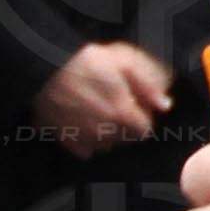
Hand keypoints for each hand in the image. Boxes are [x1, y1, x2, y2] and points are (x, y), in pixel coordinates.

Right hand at [33, 39, 172, 159]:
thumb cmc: (85, 62)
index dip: (140, 116)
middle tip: (111, 102)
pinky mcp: (67, 141)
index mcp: (122, 113)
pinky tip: (81, 120)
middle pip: (125, 137)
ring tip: (96, 109)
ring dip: (106, 132)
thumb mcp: (122, 63)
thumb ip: (147, 86)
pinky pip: (85, 149)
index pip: (143, 129)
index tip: (132, 104)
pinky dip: (86, 139)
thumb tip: (164, 105)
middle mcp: (105, 131)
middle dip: (124, 124)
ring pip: (106, 144)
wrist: (45, 69)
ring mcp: (85, 138)